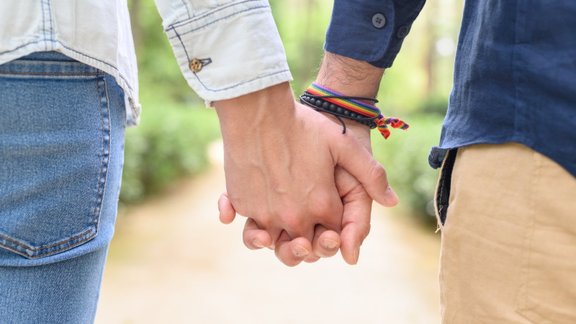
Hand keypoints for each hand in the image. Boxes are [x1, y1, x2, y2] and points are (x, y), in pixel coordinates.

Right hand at [216, 87, 397, 264]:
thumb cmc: (303, 124)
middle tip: (307, 237)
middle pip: (303, 247)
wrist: (257, 111)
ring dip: (279, 243)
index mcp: (322, 206)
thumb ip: (372, 175)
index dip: (335, 232)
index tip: (332, 225)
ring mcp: (266, 213)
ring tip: (279, 234)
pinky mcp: (243, 204)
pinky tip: (253, 220)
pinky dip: (251, 226)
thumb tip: (393, 202)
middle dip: (309, 245)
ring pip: (274, 243)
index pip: (333, 235)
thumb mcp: (344, 145)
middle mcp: (294, 217)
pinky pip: (248, 226)